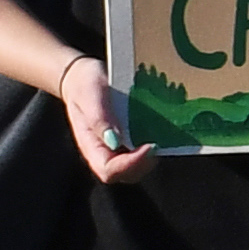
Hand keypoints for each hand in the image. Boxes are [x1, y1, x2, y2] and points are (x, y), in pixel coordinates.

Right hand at [54, 54, 159, 186]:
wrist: (85, 75)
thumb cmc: (84, 85)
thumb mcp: (90, 96)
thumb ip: (99, 119)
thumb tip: (114, 142)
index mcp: (91, 147)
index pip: (109, 170)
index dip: (130, 164)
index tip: (150, 146)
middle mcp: (106, 152)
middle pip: (127, 174)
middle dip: (145, 163)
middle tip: (159, 144)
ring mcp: (119, 147)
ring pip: (138, 166)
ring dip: (153, 157)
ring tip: (164, 138)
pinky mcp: (130, 139)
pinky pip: (143, 151)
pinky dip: (155, 145)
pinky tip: (164, 131)